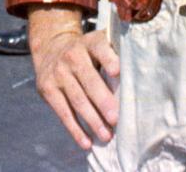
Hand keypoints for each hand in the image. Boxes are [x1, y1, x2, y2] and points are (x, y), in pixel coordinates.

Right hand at [30, 6, 119, 150]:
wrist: (50, 48)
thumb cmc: (86, 52)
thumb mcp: (97, 45)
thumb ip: (115, 55)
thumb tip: (139, 79)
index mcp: (89, 43)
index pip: (99, 47)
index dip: (108, 58)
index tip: (117, 71)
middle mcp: (72, 56)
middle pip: (89, 80)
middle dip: (103, 101)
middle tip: (116, 119)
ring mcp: (58, 73)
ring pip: (77, 99)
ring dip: (92, 120)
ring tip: (106, 136)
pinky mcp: (47, 89)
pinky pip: (63, 113)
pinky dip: (75, 130)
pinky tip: (86, 143)